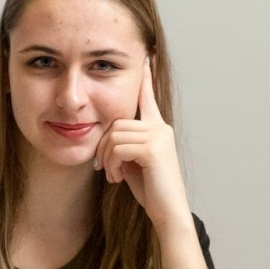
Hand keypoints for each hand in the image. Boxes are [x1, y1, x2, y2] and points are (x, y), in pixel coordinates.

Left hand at [96, 57, 189, 230]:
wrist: (167, 211)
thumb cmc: (149, 188)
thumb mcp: (132, 160)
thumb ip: (124, 142)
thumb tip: (107, 135)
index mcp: (157, 128)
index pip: (147, 97)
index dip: (145, 78)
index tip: (145, 57)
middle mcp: (160, 127)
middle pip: (115, 123)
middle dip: (103, 146)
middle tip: (104, 169)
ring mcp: (159, 136)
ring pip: (113, 135)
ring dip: (107, 159)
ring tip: (113, 175)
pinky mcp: (153, 148)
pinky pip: (117, 147)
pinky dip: (112, 164)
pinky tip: (118, 178)